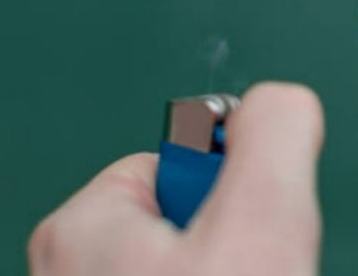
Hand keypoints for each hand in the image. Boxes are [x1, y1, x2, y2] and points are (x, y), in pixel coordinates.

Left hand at [28, 82, 323, 275]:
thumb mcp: (261, 218)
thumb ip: (275, 132)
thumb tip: (283, 100)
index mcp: (83, 226)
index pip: (184, 157)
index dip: (233, 188)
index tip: (237, 236)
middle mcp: (74, 267)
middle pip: (191, 211)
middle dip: (231, 239)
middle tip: (240, 275)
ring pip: (194, 257)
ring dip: (229, 268)